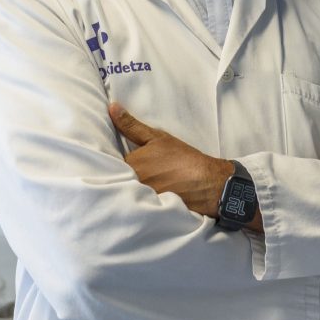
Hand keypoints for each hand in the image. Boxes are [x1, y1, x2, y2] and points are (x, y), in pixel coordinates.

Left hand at [109, 102, 232, 219]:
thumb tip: (112, 107)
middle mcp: (133, 183)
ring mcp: (142, 199)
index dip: (117, 163)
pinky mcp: (150, 212)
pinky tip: (148, 199)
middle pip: (119, 179)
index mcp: (131, 163)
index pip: (112, 164)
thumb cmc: (182, 157)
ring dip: (131, 189)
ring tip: (147, 186)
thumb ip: (131, 125)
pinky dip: (140, 203)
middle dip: (122, 177)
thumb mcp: (156, 137)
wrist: (207, 182)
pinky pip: (139, 206)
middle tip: (141, 174)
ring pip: (128, 192)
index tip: (125, 162)